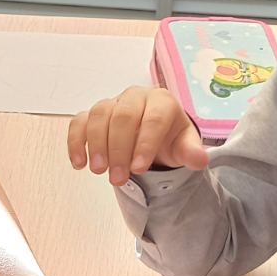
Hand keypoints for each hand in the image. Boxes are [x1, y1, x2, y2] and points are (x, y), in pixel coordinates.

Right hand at [68, 86, 207, 186]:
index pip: (153, 118)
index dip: (145, 143)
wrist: (155, 136)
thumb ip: (191, 152)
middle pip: (123, 116)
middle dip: (119, 148)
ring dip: (96, 144)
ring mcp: (113, 104)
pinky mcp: (93, 115)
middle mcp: (136, 97)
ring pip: (99, 115)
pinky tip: (78, 163)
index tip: (139, 169)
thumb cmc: (169, 140)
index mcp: (162, 101)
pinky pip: (80, 121)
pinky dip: (76, 141)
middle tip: (118, 178)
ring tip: (98, 171)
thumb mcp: (184, 147)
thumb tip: (200, 159)